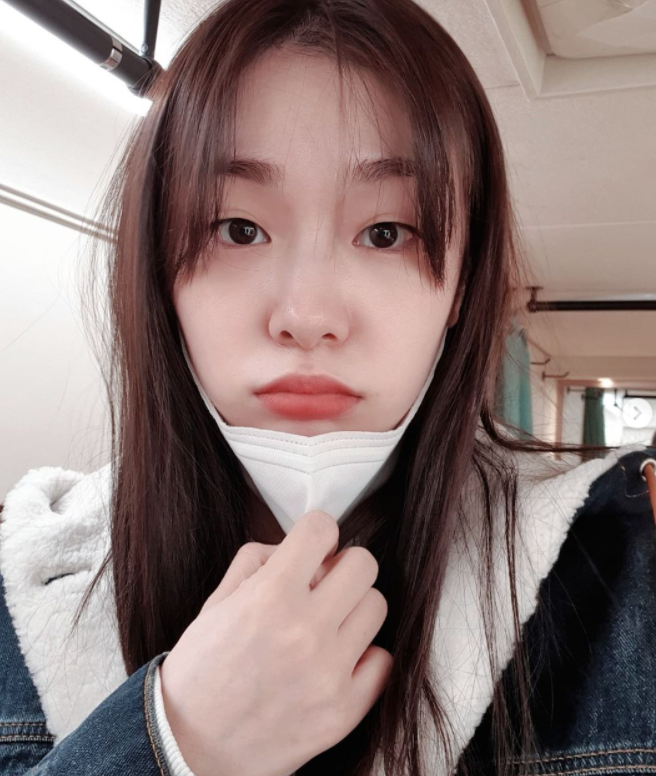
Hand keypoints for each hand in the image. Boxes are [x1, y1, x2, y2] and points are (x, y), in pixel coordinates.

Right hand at [159, 510, 393, 775]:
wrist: (189, 749)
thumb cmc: (202, 670)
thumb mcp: (218, 601)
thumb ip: (261, 560)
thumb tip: (307, 548)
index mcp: (270, 596)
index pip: (322, 528)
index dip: (316, 532)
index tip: (312, 546)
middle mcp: (305, 630)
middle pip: (364, 564)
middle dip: (342, 566)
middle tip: (324, 584)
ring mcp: (329, 673)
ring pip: (376, 606)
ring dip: (353, 609)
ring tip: (327, 625)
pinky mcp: (344, 711)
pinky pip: (382, 659)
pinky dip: (362, 656)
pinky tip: (334, 661)